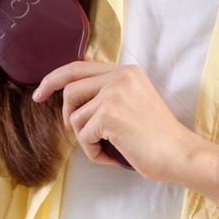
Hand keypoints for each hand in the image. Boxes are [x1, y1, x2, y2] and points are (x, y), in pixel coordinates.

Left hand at [31, 59, 194, 181]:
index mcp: (126, 71)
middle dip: (65, 114)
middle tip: (72, 132)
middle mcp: (119, 77)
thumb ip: (109, 86)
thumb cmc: (157, 136)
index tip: (39, 93)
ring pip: (74, 116)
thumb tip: (83, 63)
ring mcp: (114, 94)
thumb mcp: (134, 101)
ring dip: (85, 139)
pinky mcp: (109, 114)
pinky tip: (112, 155)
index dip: (53, 79)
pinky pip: (82, 135)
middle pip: (69, 88)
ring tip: (106, 147)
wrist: (179, 154)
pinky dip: (93, 152)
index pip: (78, 67)